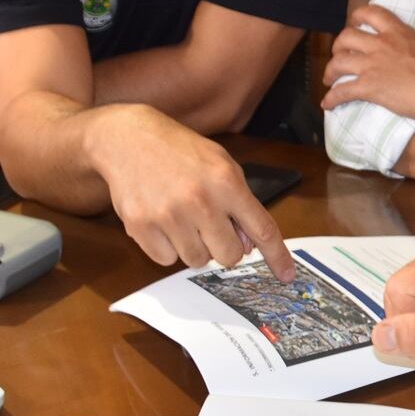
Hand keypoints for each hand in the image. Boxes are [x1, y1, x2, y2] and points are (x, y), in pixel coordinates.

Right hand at [92, 104, 293, 278]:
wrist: (128, 140)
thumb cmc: (180, 151)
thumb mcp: (220, 164)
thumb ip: (238, 202)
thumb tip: (248, 245)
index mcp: (226, 182)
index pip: (262, 229)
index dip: (277, 257)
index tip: (286, 275)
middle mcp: (200, 201)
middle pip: (229, 256)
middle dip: (225, 247)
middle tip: (211, 227)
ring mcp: (168, 216)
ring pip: (197, 261)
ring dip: (194, 246)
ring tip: (182, 217)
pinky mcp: (141, 228)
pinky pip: (167, 261)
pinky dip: (167, 247)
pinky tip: (161, 220)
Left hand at [320, 4, 414, 123]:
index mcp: (398, 31)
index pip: (370, 13)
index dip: (356, 17)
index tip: (354, 24)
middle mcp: (381, 44)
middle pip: (346, 37)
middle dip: (338, 47)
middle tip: (340, 56)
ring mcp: (373, 65)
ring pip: (338, 63)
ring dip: (330, 71)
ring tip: (329, 79)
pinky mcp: (369, 87)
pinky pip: (342, 91)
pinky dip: (332, 98)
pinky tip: (327, 104)